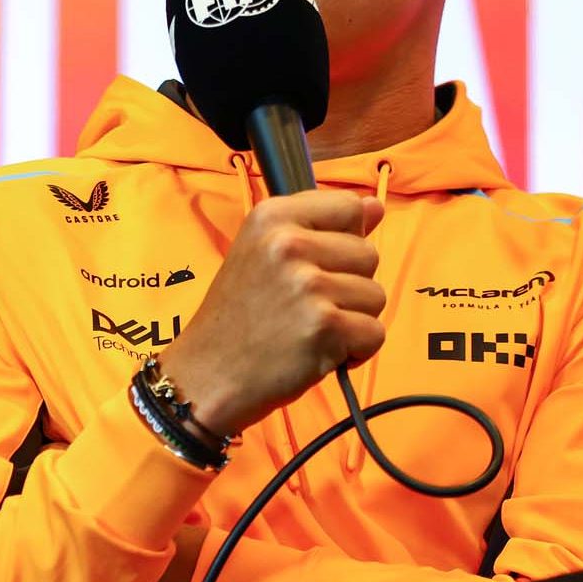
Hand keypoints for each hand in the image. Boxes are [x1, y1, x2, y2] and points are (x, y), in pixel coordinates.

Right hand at [157, 191, 385, 437]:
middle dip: (348, 285)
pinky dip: (354, 351)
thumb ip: (319, 225)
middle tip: (303, 306)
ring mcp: (307, 284)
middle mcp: (288, 244)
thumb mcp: (262, 253)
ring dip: (351, 320)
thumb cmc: (237, 319)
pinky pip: (374, 333)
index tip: (314, 264)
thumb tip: (374, 206)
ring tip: (307, 329)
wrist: (207, 375)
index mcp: (271, 216)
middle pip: (369, 254)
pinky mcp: (325, 326)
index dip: (343, 240)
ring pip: (375, 295)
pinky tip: (317, 351)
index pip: (348, 206)